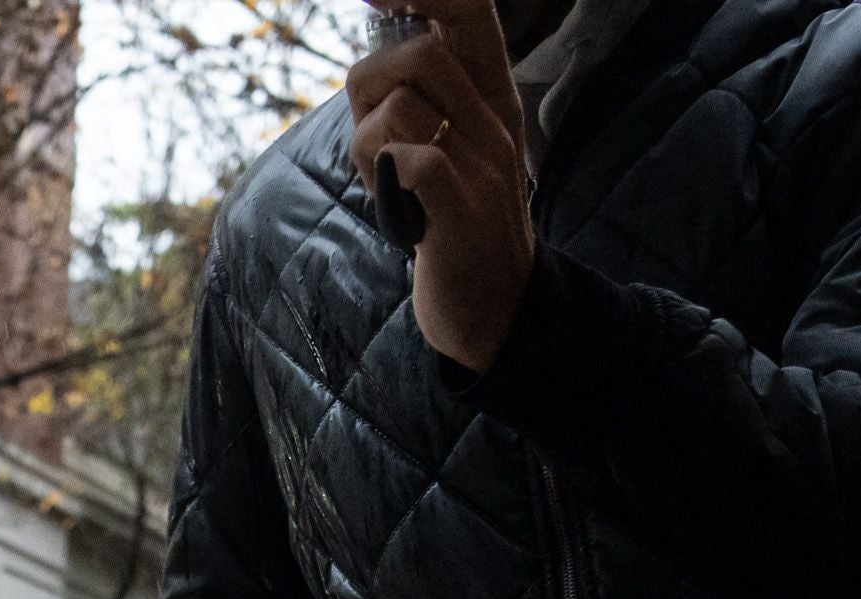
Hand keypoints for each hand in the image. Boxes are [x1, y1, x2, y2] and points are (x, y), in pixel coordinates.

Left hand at [347, 0, 536, 369]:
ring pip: (397, 108)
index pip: (470, 9)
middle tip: (376, 141)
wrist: (495, 307)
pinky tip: (393, 208)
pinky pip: (408, 157)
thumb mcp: (448, 144)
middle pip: (418, 51)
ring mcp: (483, 164)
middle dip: (369, 89)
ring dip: (366, 149)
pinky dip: (381, 178)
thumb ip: (420, 95)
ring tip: (388, 188)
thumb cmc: (451, 220)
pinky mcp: (462, 209)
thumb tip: (376, 48)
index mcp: (491, 96)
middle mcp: (495, 120)